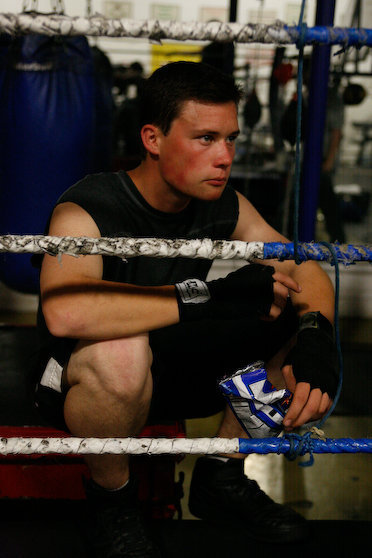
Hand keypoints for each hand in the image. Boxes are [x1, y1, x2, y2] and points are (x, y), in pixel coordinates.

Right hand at [175, 264, 299, 322]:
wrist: (219, 295)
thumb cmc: (231, 286)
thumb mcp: (247, 274)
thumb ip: (261, 277)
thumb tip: (275, 284)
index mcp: (263, 272)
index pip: (283, 277)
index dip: (292, 284)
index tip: (298, 290)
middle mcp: (267, 281)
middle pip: (284, 294)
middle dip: (281, 301)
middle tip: (272, 306)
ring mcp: (266, 293)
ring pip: (281, 305)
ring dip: (275, 310)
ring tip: (264, 312)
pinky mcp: (263, 305)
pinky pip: (275, 314)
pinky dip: (270, 317)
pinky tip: (261, 316)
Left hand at [281, 311, 337, 429]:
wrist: (318, 343)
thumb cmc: (300, 354)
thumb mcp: (289, 365)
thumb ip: (289, 383)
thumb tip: (290, 399)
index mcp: (308, 376)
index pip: (301, 399)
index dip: (294, 412)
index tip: (286, 422)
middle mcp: (320, 383)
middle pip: (312, 407)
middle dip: (300, 419)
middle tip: (290, 426)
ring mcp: (328, 386)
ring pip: (321, 409)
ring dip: (309, 418)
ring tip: (297, 420)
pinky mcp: (332, 388)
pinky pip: (327, 405)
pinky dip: (318, 412)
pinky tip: (308, 414)